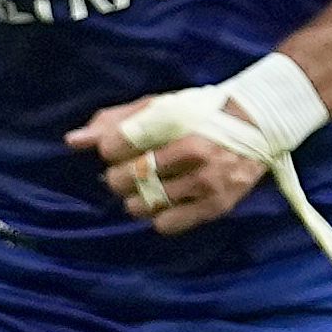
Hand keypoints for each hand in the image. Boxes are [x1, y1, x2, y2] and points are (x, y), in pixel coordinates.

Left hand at [68, 92, 267, 233]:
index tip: (119, 149)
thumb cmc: (198, 114)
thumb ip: (114, 121)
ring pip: (143, 205)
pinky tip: (165, 202)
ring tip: (148, 187)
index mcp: (174, 121)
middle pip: (124, 178)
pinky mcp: (217, 204)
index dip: (110, 150)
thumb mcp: (159, 107)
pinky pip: (166, 224)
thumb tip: (73, 141)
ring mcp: (206, 180)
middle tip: (130, 171)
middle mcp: (191, 151)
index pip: (115, 145)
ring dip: (135, 200)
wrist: (258, 124)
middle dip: (118, 177)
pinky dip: (157, 217)